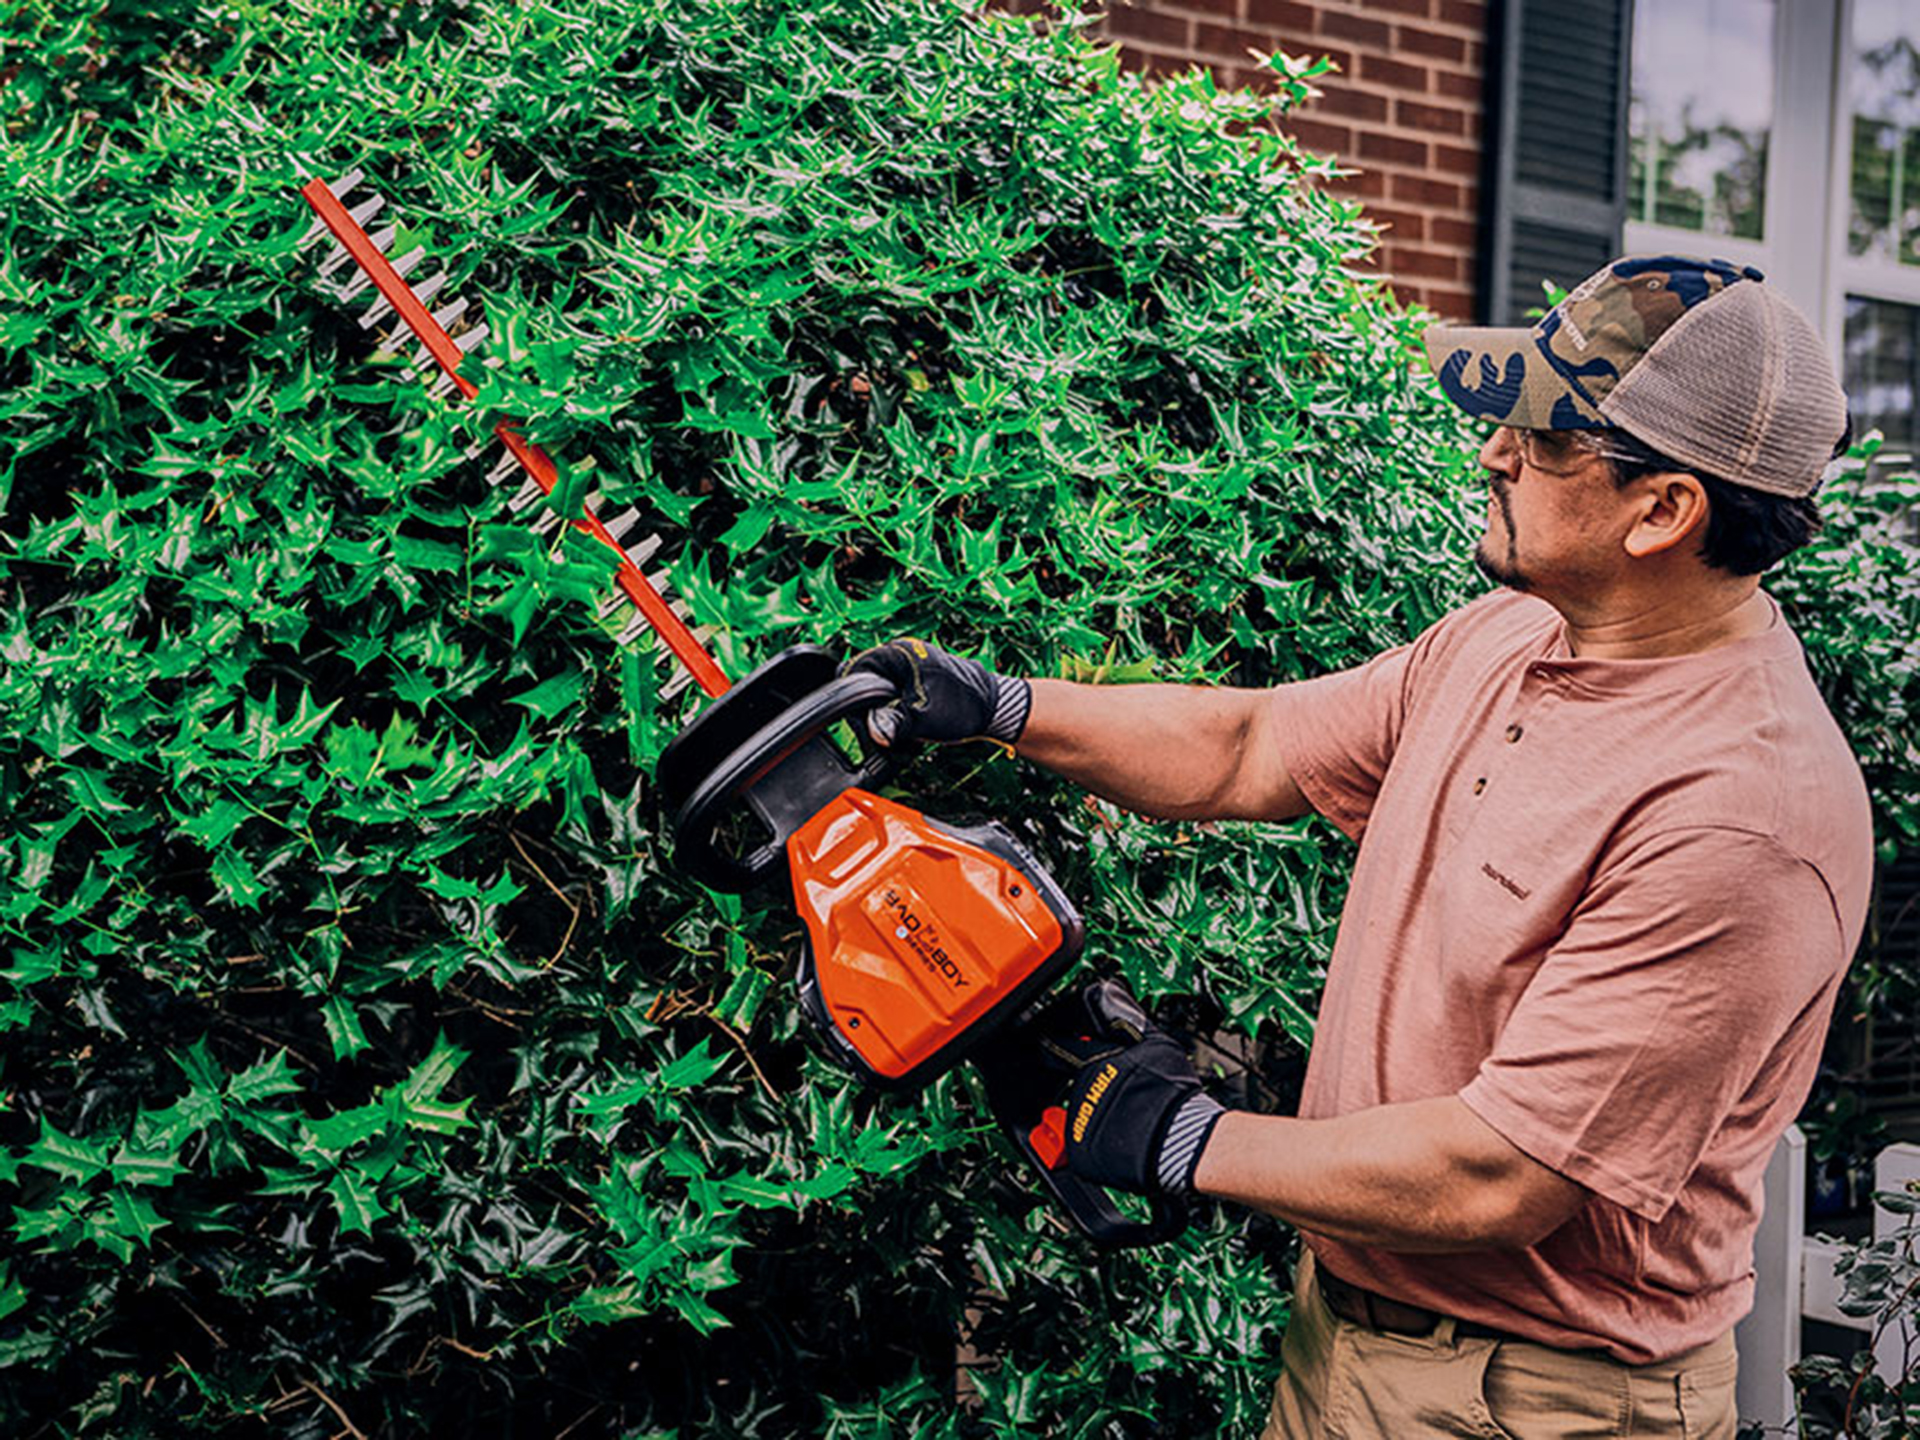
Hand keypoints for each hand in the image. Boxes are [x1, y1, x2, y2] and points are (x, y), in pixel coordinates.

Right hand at [841, 638, 1030, 747]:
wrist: (995, 709)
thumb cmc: (965, 706)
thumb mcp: (923, 719)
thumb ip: (892, 723)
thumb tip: (873, 731)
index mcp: (898, 653)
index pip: (854, 671)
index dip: (854, 700)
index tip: (867, 721)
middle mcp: (901, 655)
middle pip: (863, 684)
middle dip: (872, 711)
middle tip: (887, 729)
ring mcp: (908, 667)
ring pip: (877, 694)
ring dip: (885, 715)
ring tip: (904, 729)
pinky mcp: (915, 681)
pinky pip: (892, 698)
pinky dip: (897, 714)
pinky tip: (909, 727)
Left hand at [1056, 981, 1224, 1196]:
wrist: (1180, 1140)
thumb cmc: (1173, 1095)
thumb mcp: (1156, 1045)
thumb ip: (1128, 1021)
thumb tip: (1112, 992)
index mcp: (1096, 1062)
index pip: (1063, 1048)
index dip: (1055, 1044)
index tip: (1046, 1045)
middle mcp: (1082, 1090)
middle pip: (1078, 1085)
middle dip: (1091, 1088)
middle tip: (1119, 1097)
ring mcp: (1079, 1121)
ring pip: (1082, 1116)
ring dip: (1098, 1117)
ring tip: (1130, 1123)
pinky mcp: (1080, 1152)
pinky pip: (1082, 1147)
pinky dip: (1098, 1146)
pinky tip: (1122, 1142)